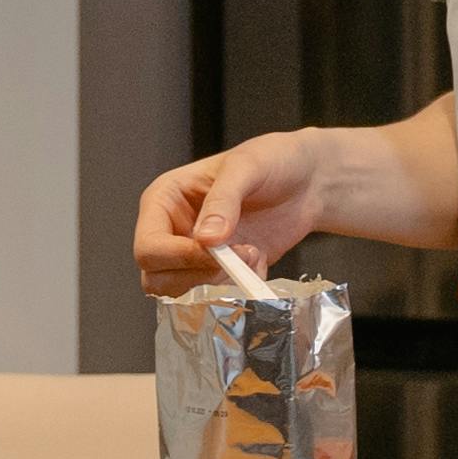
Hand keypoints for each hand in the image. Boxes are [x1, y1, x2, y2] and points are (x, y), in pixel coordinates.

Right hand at [133, 132, 349, 289]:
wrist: (309, 180)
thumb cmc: (273, 160)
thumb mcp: (248, 167)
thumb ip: (224, 200)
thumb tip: (204, 239)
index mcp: (164, 200)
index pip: (148, 246)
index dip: (176, 257)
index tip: (216, 252)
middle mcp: (172, 231)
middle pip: (157, 278)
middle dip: (200, 274)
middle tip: (241, 255)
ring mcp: (194, 254)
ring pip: (183, 293)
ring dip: (221, 283)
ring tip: (254, 254)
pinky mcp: (219, 271)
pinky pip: (215, 297)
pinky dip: (239, 288)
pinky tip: (259, 262)